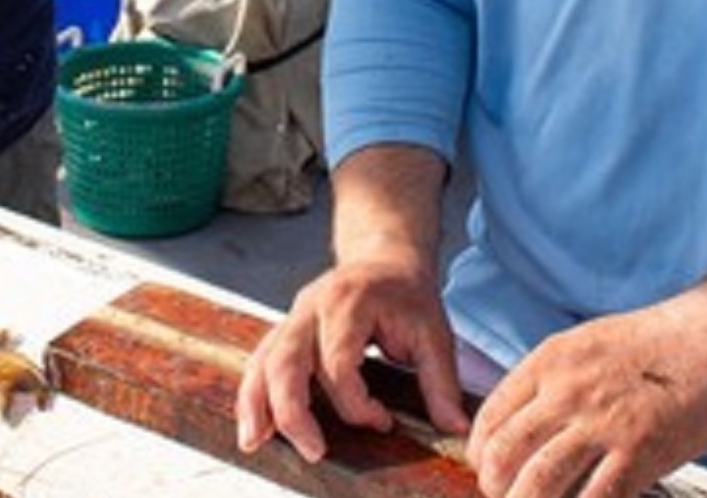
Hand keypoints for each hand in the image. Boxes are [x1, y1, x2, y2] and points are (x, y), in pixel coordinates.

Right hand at [235, 246, 469, 462]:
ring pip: (263, 361)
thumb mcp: (434, 333)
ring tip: (254, 442)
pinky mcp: (286, 330)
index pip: (338, 364)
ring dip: (256, 403)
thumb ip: (441, 382)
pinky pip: (261, 362)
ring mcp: (293, 317)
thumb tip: (453, 426)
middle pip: (287, 361)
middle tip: (314, 450)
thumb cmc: (407, 293)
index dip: (357, 402)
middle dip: (294, 411)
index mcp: (349, 303)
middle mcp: (312, 307)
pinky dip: (253, 393)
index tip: (382, 421)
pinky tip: (253, 424)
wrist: (385, 257)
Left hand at [465, 296, 706, 497]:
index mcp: (549, 362)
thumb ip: (549, 381)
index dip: (480, 454)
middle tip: (503, 496)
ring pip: (538, 482)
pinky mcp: (639, 453)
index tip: (485, 470)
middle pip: (504, 453)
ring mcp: (602, 424)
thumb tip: (519, 422)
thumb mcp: (584, 344)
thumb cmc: (653, 344)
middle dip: (494, 486)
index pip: (490, 417)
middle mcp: (567, 392)